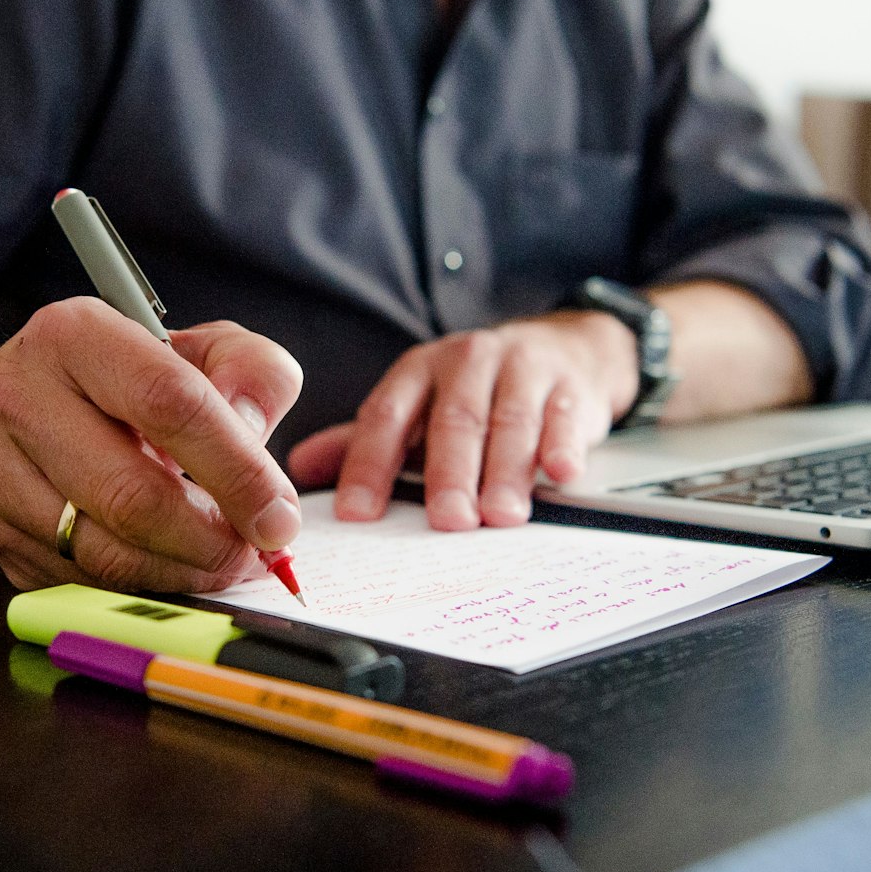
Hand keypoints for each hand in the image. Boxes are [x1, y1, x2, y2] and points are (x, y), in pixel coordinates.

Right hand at [0, 297, 303, 590]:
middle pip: (130, 493)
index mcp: (73, 335)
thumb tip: (254, 433)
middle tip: (256, 556)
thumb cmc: (130, 380)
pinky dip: (139, 586)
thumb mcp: (202, 351)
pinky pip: (78, 580)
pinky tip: (170, 567)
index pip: (169, 404)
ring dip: (180, 572)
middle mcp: (15, 396)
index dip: (237, 470)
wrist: (26, 405)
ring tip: (221, 562)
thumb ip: (253, 374)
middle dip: (211, 540)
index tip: (279, 518)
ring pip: (103, 551)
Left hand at [287, 311, 634, 529]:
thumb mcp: (418, 406)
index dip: (368, 464)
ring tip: (500, 516)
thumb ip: (367, 440)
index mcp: (419, 370)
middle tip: (446, 521)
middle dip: (448, 474)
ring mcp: (522, 370)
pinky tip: (561, 473)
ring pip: (510, 422)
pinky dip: (564, 446)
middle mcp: (467, 362)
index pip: (385, 415)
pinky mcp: (570, 386)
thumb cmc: (479, 390)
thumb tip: (300, 469)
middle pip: (454, 420)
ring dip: (506, 472)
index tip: (356, 513)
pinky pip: (566, 418)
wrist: (565, 350)